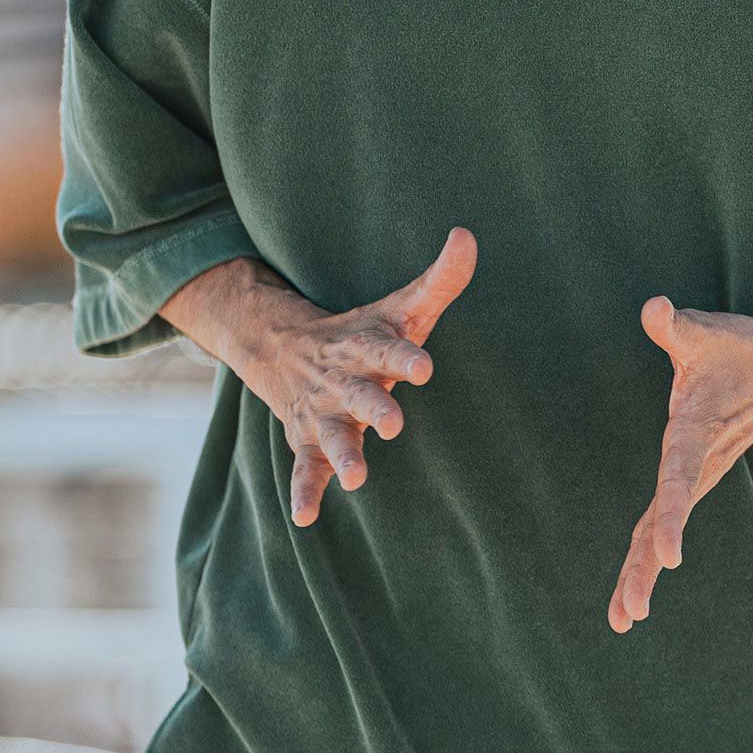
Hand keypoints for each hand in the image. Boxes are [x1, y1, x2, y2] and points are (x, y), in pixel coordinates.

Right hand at [250, 226, 476, 526]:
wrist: (285, 347)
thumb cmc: (365, 331)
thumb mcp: (401, 305)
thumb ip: (441, 279)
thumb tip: (467, 235)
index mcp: (365, 345)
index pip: (387, 349)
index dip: (404, 357)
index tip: (424, 368)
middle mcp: (342, 380)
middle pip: (359, 394)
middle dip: (375, 408)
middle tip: (395, 424)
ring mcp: (322, 412)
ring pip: (330, 435)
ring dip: (343, 454)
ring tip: (358, 477)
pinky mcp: (307, 441)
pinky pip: (303, 469)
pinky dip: (302, 491)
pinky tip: (304, 517)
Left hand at [607, 295, 752, 632]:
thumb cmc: (739, 346)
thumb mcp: (707, 330)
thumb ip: (676, 325)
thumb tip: (653, 308)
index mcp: (699, 428)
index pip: (680, 475)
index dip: (672, 516)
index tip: (668, 557)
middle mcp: (701, 459)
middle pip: (668, 519)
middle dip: (647, 566)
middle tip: (627, 614)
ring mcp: (700, 471)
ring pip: (664, 526)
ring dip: (642, 570)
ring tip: (621, 618)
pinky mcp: (696, 473)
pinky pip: (665, 516)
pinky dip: (647, 552)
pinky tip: (630, 585)